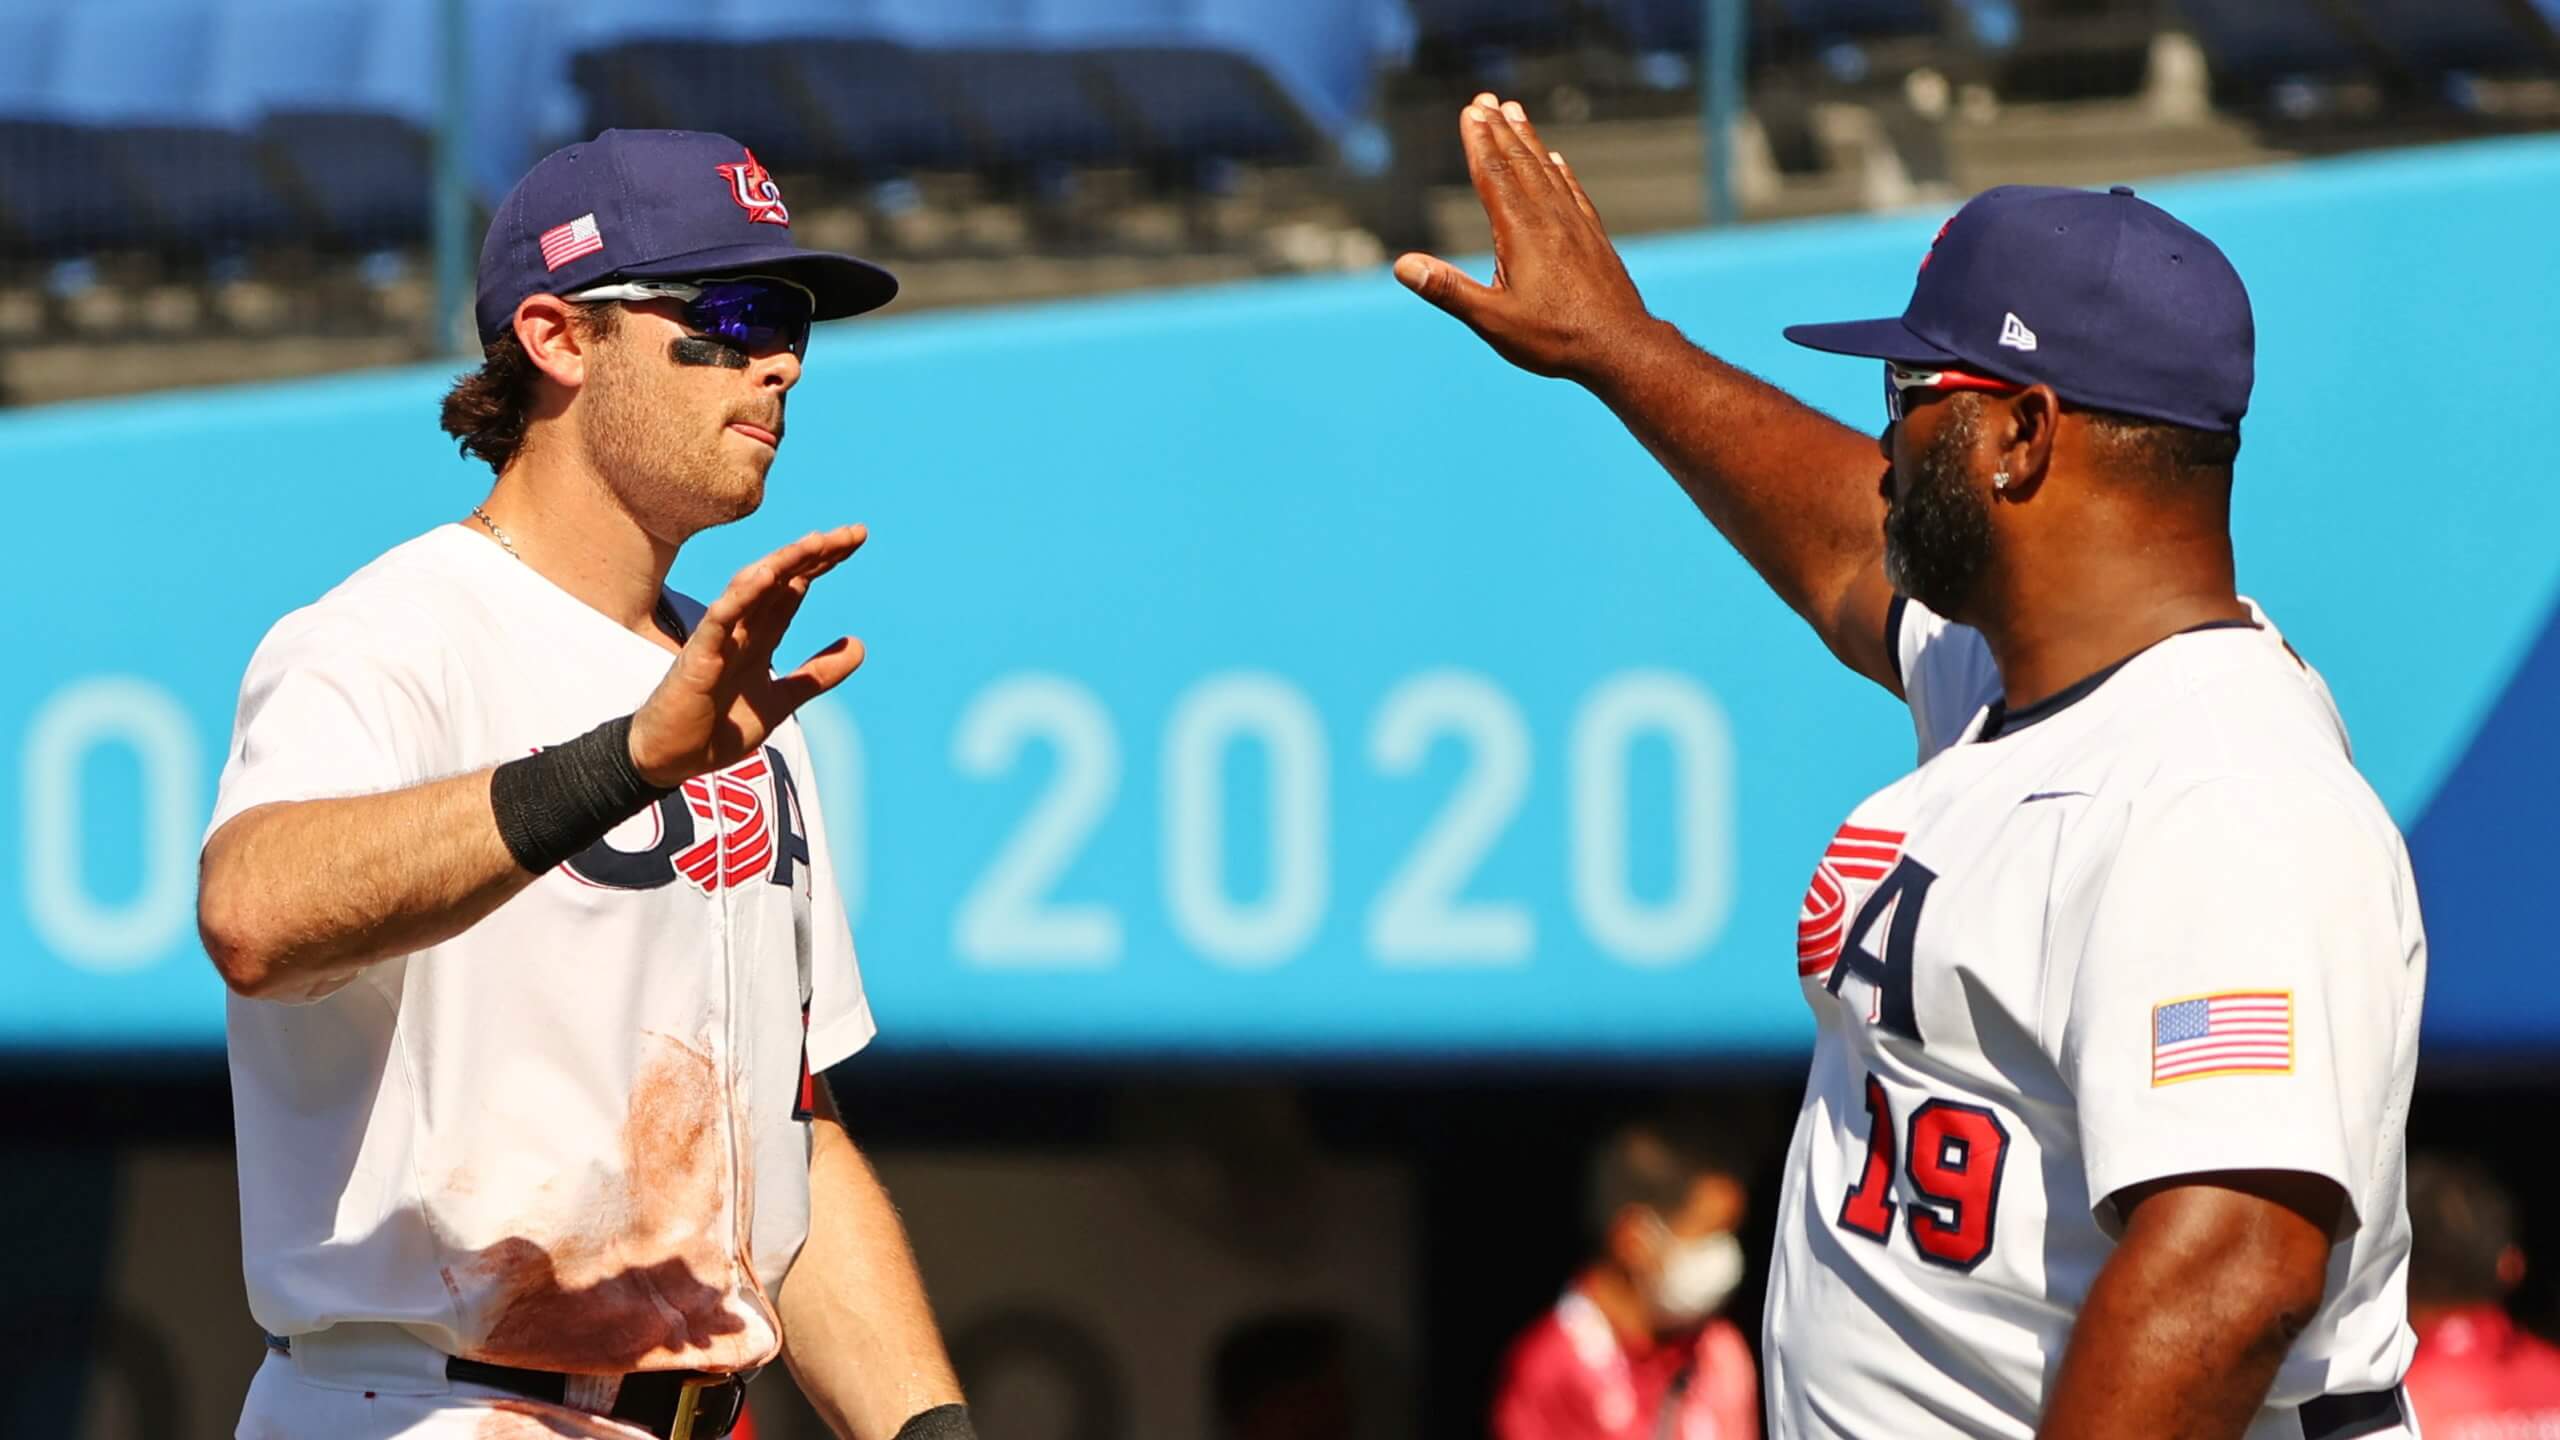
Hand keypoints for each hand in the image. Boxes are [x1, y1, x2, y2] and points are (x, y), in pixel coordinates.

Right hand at [627, 526, 866, 787]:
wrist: (671, 759)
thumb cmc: (716, 727)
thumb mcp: (781, 700)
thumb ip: (817, 674)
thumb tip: (860, 645)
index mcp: (759, 636)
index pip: (795, 586)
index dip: (824, 562)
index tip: (857, 539)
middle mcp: (740, 628)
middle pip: (780, 579)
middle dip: (815, 553)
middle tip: (853, 533)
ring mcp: (718, 639)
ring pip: (751, 588)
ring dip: (783, 563)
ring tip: (816, 542)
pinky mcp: (698, 657)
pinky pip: (720, 619)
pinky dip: (742, 596)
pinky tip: (766, 575)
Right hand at [1394, 94, 1658, 383]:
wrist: (1621, 348)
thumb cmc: (1555, 338)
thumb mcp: (1492, 320)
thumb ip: (1448, 290)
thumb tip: (1403, 266)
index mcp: (1520, 231)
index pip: (1494, 175)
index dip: (1479, 142)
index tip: (1470, 111)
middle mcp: (1549, 218)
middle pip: (1520, 163)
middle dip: (1500, 130)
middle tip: (1486, 99)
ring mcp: (1575, 225)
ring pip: (1547, 171)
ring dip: (1528, 140)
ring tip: (1516, 113)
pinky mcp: (1593, 238)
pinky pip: (1573, 192)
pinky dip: (1560, 171)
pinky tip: (1557, 161)